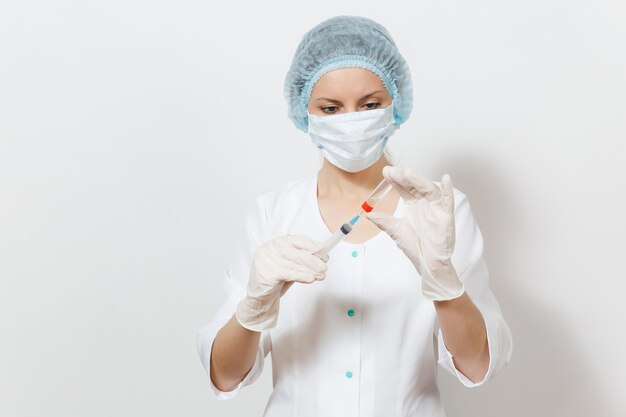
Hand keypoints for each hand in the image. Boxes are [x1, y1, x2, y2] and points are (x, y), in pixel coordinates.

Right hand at [235, 235, 328, 331]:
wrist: (259, 294)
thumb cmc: (276, 277)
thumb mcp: (290, 264)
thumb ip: (302, 258)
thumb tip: (321, 256)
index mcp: (277, 242)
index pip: (298, 239)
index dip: (313, 245)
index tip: (324, 250)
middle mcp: (271, 248)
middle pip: (297, 253)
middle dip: (314, 260)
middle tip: (324, 267)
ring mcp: (267, 260)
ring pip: (295, 264)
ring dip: (311, 271)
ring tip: (321, 275)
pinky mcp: (267, 273)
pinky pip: (289, 274)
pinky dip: (302, 276)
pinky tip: (311, 279)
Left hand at [366, 166, 464, 300]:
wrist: (427, 263)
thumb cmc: (416, 246)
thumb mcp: (395, 231)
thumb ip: (383, 221)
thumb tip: (368, 214)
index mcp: (413, 205)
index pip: (404, 188)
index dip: (395, 180)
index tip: (386, 172)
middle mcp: (424, 203)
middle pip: (414, 185)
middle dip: (403, 177)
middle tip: (393, 171)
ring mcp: (435, 208)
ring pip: (428, 189)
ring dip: (419, 180)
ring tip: (408, 173)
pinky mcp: (446, 216)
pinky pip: (448, 201)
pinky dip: (448, 190)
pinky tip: (446, 179)